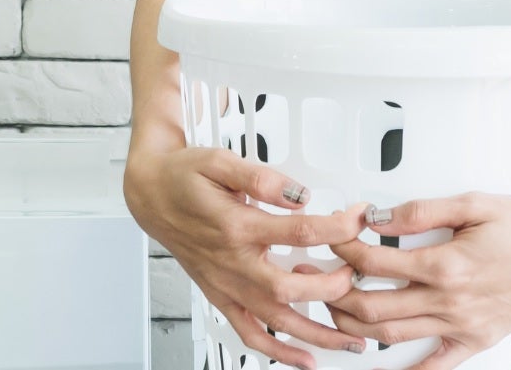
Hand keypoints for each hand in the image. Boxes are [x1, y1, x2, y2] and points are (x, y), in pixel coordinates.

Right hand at [123, 145, 370, 368]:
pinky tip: (307, 358)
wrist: (151, 195)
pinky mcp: (220, 297)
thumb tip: (300, 194)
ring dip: (318, 333)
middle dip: (332, 287)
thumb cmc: (184, 176)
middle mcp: (232, 262)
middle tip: (357, 272)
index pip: (299, 231)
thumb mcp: (219, 161)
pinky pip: (250, 334)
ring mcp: (226, 285)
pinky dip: (279, 352)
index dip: (336, 226)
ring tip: (354, 339)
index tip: (359, 219)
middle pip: (290, 289)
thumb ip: (261, 177)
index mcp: (236, 225)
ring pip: (276, 321)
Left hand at [295, 193, 510, 367]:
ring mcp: (462, 326)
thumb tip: (379, 216)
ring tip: (333, 306)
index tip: (331, 235)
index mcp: (446, 264)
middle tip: (316, 275)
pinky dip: (407, 368)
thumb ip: (421, 209)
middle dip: (336, 292)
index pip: (374, 262)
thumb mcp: (473, 202)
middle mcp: (450, 301)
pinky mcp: (476, 339)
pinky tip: (383, 364)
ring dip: (356, 325)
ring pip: (393, 335)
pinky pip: (436, 365)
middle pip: (373, 306)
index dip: (344, 248)